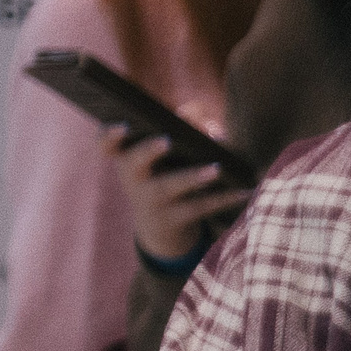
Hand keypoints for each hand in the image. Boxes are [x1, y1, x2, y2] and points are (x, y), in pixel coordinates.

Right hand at [101, 128, 249, 260]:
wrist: (157, 227)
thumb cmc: (160, 175)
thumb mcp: (159, 158)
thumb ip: (179, 133)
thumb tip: (207, 123)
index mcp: (124, 157)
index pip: (106, 144)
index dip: (110, 135)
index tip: (123, 126)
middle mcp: (133, 179)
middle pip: (134, 164)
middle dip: (148, 152)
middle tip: (166, 141)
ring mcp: (152, 201)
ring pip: (170, 187)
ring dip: (192, 178)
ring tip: (215, 169)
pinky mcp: (175, 219)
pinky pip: (201, 206)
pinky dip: (225, 198)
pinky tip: (245, 191)